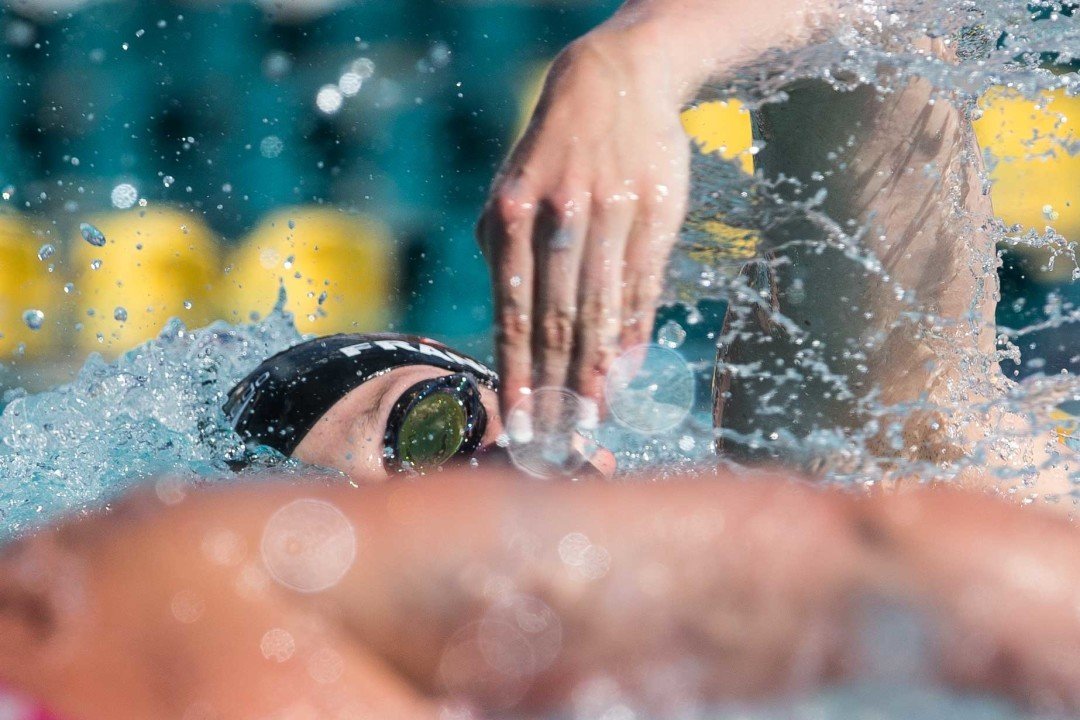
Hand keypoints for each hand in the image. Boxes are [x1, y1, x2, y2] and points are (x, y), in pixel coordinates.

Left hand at [477, 28, 690, 436]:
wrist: (614, 84)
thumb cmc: (552, 156)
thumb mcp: (511, 196)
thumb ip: (509, 264)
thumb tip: (518, 337)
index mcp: (512, 216)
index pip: (513, 312)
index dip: (517, 372)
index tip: (519, 421)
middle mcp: (558, 217)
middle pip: (558, 321)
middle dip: (556, 387)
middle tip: (558, 440)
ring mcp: (609, 215)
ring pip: (601, 310)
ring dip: (595, 371)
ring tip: (592, 418)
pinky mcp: (654, 215)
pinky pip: (641, 287)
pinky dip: (631, 332)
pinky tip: (625, 371)